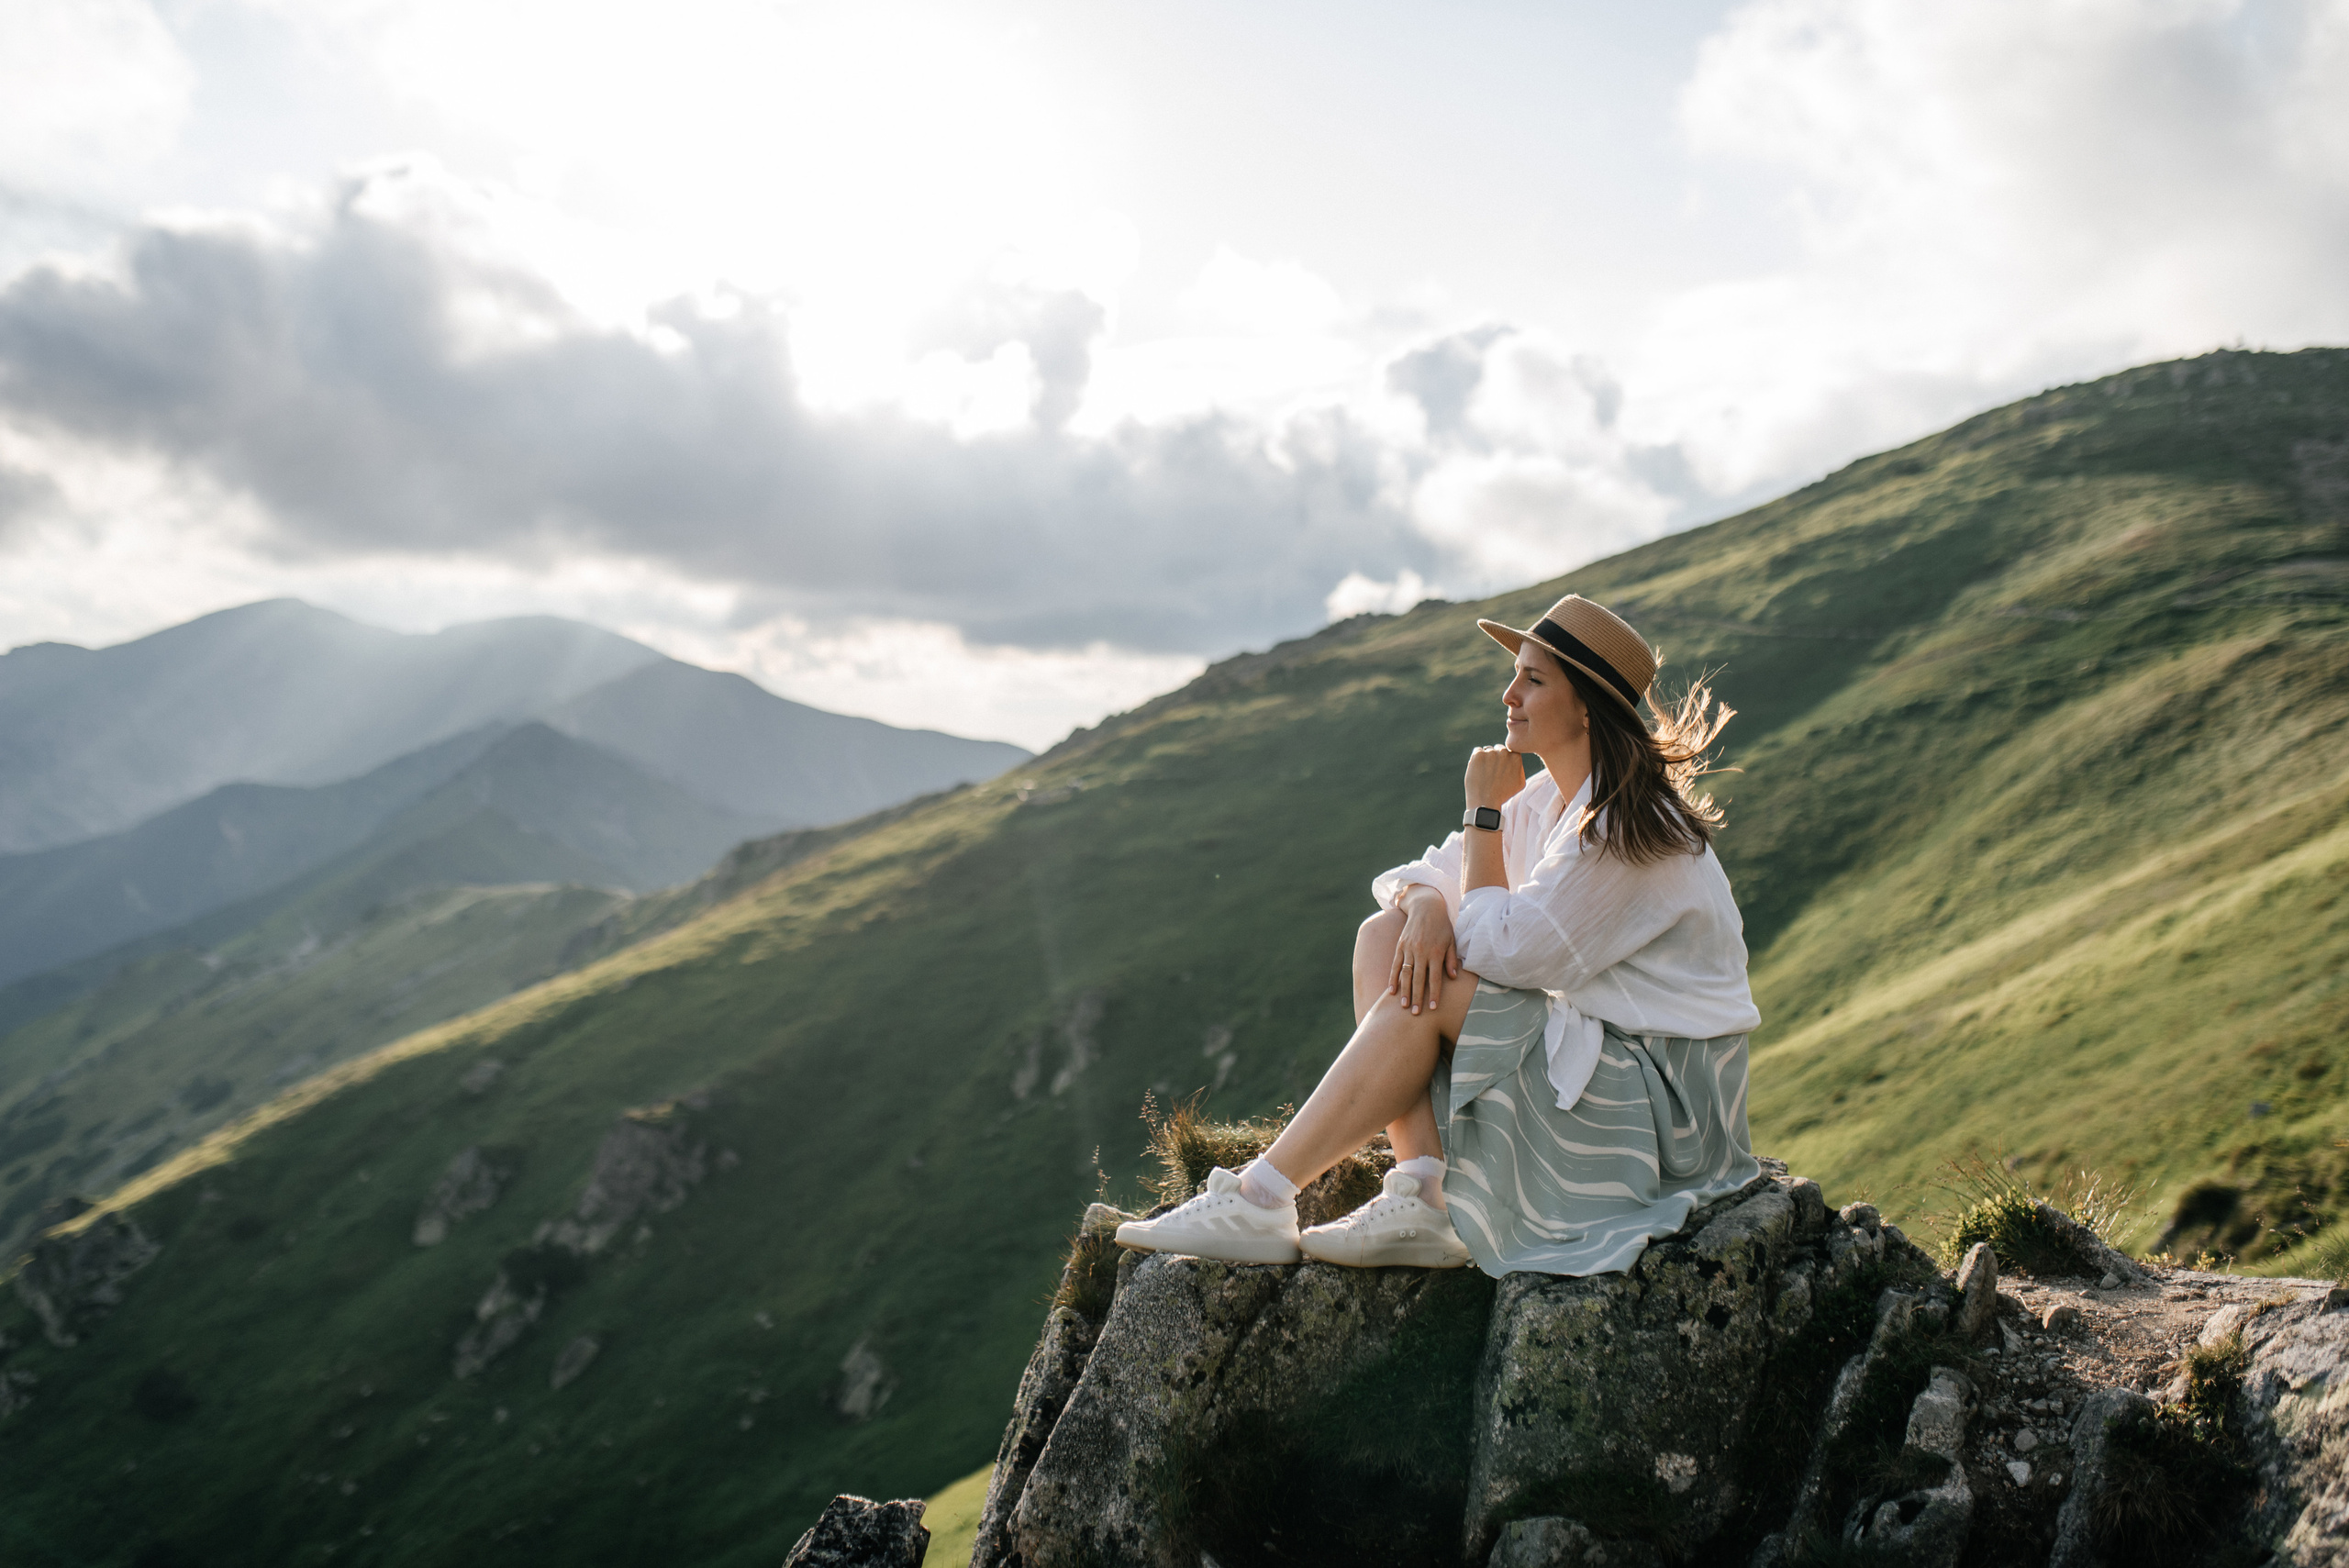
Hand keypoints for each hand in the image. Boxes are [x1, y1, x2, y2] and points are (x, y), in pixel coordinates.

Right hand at [1389, 886, 1460, 1014]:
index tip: (1433, 1008)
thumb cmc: (1442, 926)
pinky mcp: (1400, 946)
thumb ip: (1451, 959)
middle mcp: (1422, 952)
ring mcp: (1409, 949)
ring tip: (1404, 1006)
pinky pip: (1395, 965)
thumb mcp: (1451, 940)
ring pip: (1406, 974)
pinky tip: (1392, 991)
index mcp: (1436, 952)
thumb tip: (1453, 976)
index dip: (1434, 994)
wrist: (1426, 907)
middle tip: (1416, 1014)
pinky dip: (1393, 978)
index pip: (1436, 978)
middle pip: (1419, 979)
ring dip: (1405, 991)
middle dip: (1418, 997)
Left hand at [1464, 745, 1525, 810]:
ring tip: (1484, 773)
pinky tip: (1478, 770)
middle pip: (1498, 749)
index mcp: (1516, 757)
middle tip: (1491, 773)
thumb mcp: (1520, 783)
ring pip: (1487, 750)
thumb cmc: (1503, 795)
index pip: (1508, 752)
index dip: (1503, 761)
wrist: (1486, 802)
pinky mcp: (1478, 755)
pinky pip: (1477, 751)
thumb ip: (1520, 768)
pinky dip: (1476, 759)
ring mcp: (1491, 753)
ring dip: (1485, 758)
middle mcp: (1504, 752)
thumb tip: (1517, 760)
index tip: (1500, 771)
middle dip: (1494, 758)